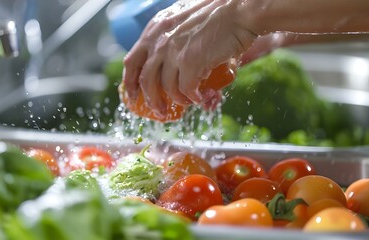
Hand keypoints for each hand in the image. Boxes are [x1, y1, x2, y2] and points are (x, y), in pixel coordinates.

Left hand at [122, 0, 256, 116]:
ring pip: (166, 88)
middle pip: (145, 80)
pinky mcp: (190, 61)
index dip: (130, 82)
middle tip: (159, 111)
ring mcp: (173, 51)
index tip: (134, 95)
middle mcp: (159, 40)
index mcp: (155, 29)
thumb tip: (182, 75)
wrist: (238, 11)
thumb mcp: (185, 25)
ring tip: (189, 103)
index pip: (132, 61)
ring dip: (178, 101)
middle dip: (150, 100)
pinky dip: (194, 98)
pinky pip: (186, 90)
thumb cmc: (218, 16)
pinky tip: (202, 98)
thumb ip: (178, 45)